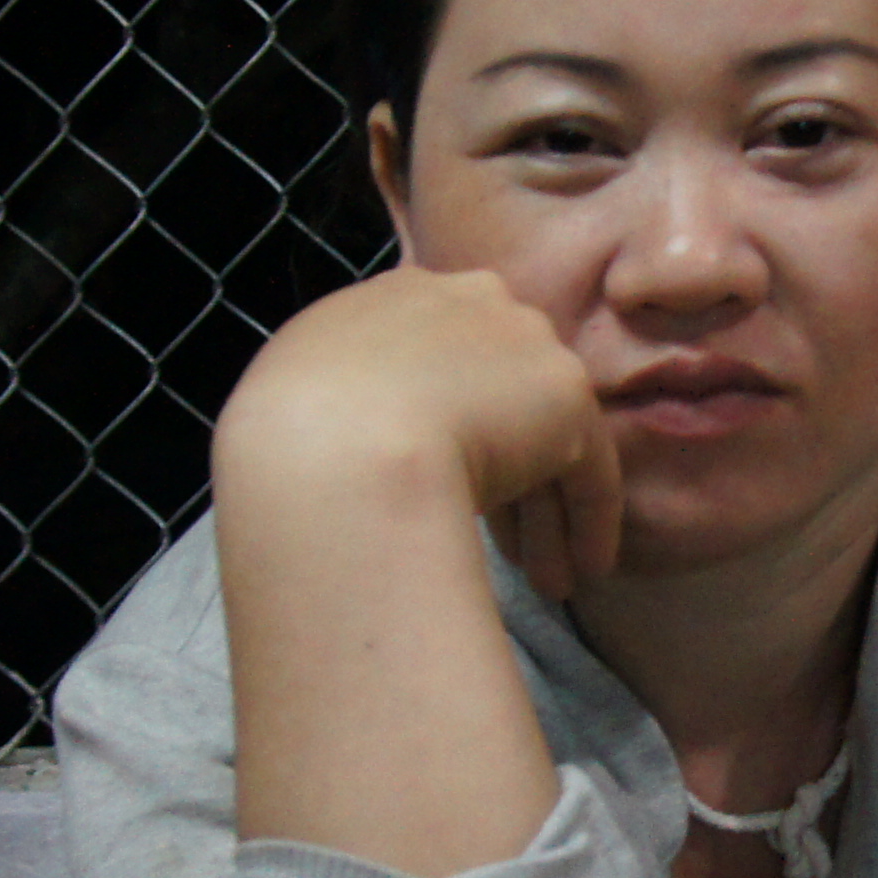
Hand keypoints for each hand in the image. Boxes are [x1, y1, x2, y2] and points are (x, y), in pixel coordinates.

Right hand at [218, 264, 621, 601]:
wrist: (332, 447)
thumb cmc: (288, 437)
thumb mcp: (296, 391)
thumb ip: (340, 398)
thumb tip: (354, 443)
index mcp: (398, 296)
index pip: (441, 364)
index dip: (447, 430)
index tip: (438, 487)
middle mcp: (469, 299)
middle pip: (498, 395)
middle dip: (504, 474)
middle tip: (503, 546)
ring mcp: (522, 341)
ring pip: (544, 439)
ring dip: (544, 516)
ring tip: (546, 581)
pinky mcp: (567, 397)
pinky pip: (588, 470)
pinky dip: (587, 525)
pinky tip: (580, 573)